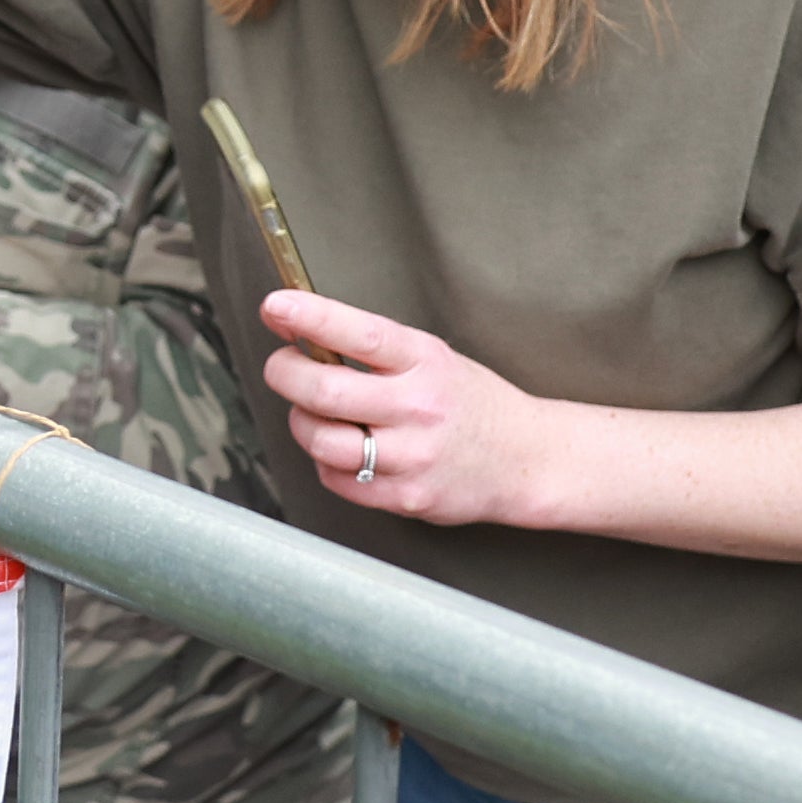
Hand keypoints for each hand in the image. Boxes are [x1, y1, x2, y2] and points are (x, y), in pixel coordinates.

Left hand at [253, 289, 560, 527]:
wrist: (525, 459)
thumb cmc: (471, 404)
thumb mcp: (435, 358)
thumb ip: (377, 350)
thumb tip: (303, 331)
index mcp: (426, 361)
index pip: (359, 334)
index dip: (310, 317)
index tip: (276, 306)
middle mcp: (418, 407)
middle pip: (324, 390)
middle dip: (285, 372)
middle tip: (282, 366)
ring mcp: (412, 455)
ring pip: (321, 439)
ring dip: (302, 422)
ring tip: (315, 413)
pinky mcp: (405, 496)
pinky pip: (336, 479)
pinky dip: (326, 462)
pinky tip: (343, 450)